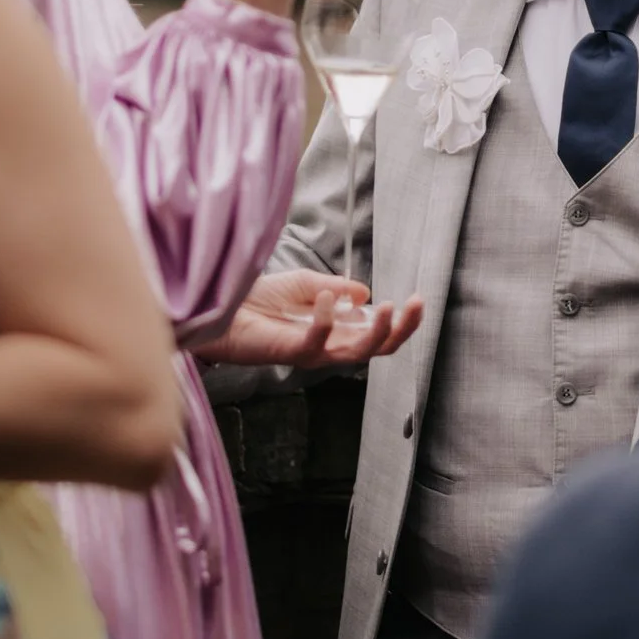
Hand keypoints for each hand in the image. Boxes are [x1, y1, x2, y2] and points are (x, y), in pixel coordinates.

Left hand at [190, 271, 422, 368]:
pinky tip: (325, 298)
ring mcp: (312, 352)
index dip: (402, 321)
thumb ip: (337, 288)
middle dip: (401, 329)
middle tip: (415, 306)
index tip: (418, 299)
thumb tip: (366, 293)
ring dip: (376, 331)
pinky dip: (326, 319)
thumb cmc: (260, 300)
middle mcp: (329, 346)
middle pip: (377, 348)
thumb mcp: (306, 284)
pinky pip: (317, 342)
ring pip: (356, 353)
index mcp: (337, 330)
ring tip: (387, 306)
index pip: (378, 333)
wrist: (221, 309)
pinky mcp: (290, 352)